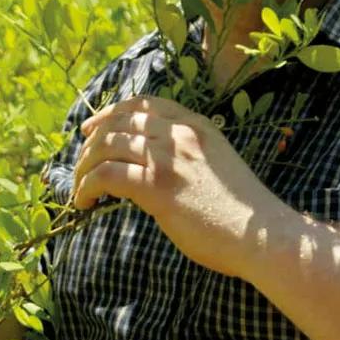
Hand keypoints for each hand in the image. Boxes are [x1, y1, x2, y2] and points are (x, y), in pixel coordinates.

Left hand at [73, 95, 281, 277]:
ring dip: (85, 166)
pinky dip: (88, 186)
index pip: (143, 104)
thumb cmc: (240, 210)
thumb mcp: (216, 162)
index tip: (92, 127)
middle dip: (92, 140)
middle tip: (80, 161)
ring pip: (107, 146)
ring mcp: (167, 157)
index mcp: (196, 124)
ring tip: (79, 187)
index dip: (111, 112)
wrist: (260, 235)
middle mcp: (179, 133)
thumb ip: (187, 153)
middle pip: (119, 122)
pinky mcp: (157, 186)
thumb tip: (152, 163)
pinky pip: (107, 176)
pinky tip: (85, 201)